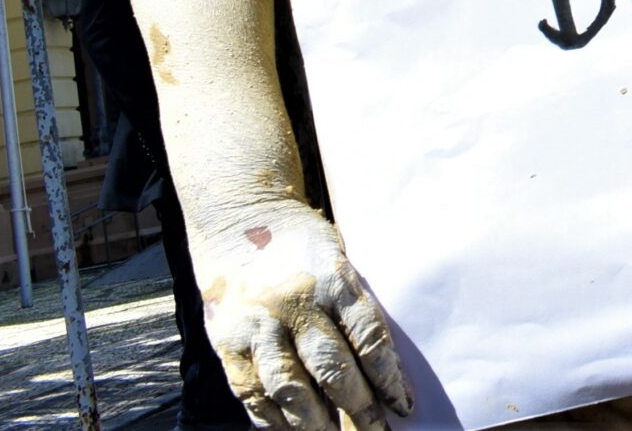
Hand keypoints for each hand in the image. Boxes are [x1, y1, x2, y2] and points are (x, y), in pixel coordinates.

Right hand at [198, 203, 411, 430]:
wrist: (240, 221)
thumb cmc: (303, 247)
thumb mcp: (340, 259)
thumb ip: (356, 307)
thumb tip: (384, 370)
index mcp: (332, 278)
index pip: (368, 336)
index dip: (388, 378)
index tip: (404, 406)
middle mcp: (294, 303)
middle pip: (332, 368)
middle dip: (359, 409)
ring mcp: (258, 325)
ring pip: (289, 388)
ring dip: (316, 424)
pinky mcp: (227, 343)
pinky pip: (252, 393)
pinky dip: (274, 421)